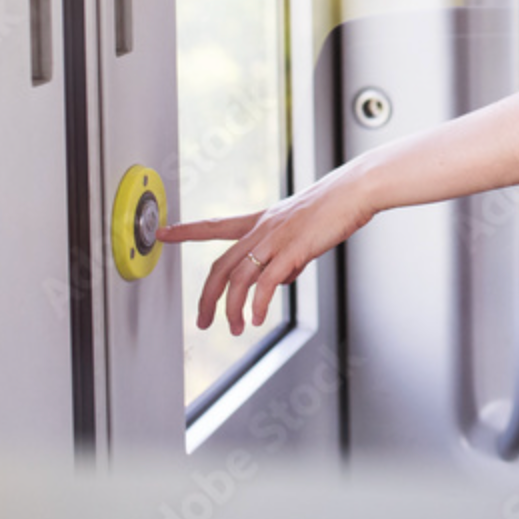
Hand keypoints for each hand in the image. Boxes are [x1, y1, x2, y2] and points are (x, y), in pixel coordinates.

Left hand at [157, 168, 375, 334]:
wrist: (354, 190)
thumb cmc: (334, 206)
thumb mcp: (301, 229)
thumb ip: (285, 255)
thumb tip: (278, 281)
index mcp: (261, 220)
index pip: (215, 225)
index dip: (187, 230)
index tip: (163, 232)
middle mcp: (262, 230)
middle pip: (221, 266)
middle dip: (206, 297)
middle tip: (202, 320)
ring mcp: (276, 240)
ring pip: (239, 279)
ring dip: (231, 308)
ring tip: (233, 328)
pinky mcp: (293, 250)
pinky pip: (266, 283)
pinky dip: (257, 304)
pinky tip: (256, 318)